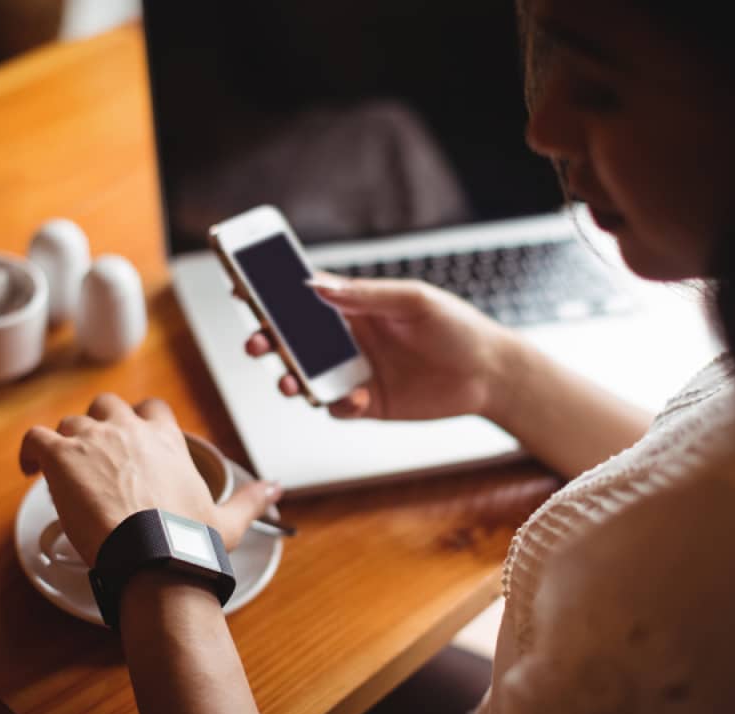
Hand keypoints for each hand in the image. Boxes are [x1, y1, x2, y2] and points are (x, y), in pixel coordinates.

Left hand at [18, 393, 281, 565]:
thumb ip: (252, 499)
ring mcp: (91, 440)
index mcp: (166, 439)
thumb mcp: (228, 519)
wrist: (152, 555)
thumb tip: (277, 489)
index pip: (150, 408)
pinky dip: (30, 451)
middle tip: (95, 456)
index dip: (138, 421)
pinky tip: (30, 469)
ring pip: (69, 423)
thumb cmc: (188, 540)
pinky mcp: (60, 457)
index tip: (133, 440)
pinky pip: (35, 439)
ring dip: (66, 442)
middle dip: (99, 426)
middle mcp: (128, 429)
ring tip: (63, 470)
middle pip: (105, 406)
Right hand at [245, 275, 519, 420]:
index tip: (243, 288)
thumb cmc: (458, 327)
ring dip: (290, 377)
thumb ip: (365, 295)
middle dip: (269, 339)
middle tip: (256, 342)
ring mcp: (356, 371)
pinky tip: (353, 399)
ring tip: (289, 380)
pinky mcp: (368, 404)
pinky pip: (336, 407)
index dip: (273, 292)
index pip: (305, 295)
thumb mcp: (414, 301)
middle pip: (295, 338)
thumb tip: (316, 286)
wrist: (490, 375)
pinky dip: (336, 405)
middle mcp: (350, 338)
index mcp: (357, 305)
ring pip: (307, 375)